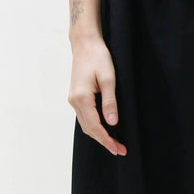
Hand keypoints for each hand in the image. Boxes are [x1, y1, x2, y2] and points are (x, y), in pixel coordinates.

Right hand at [69, 39, 127, 154]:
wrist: (85, 44)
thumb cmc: (98, 57)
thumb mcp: (108, 79)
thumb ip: (110, 101)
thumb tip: (112, 123)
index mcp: (81, 98)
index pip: (95, 126)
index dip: (106, 140)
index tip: (118, 149)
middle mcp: (74, 101)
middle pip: (89, 129)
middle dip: (104, 141)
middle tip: (120, 150)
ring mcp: (73, 99)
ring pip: (85, 124)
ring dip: (99, 135)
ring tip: (114, 143)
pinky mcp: (76, 96)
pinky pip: (85, 117)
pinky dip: (94, 126)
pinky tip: (104, 129)